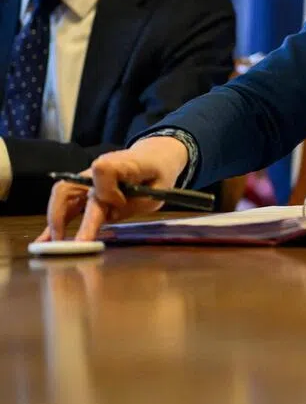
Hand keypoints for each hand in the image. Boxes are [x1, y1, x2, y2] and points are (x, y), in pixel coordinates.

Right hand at [37, 136, 189, 243]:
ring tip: (50, 245)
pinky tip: (47, 240)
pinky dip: (57, 222)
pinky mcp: (85, 190)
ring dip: (54, 220)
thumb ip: (137, 202)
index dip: (109, 191)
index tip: (119, 204)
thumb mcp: (159, 188)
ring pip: (62, 195)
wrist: (154, 158)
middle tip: (72, 243)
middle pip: (72, 190)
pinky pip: (66, 203)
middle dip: (66, 218)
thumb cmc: (158, 173)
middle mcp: (97, 170)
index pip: (103, 172)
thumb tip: (112, 216)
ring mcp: (88, 180)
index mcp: (119, 163)